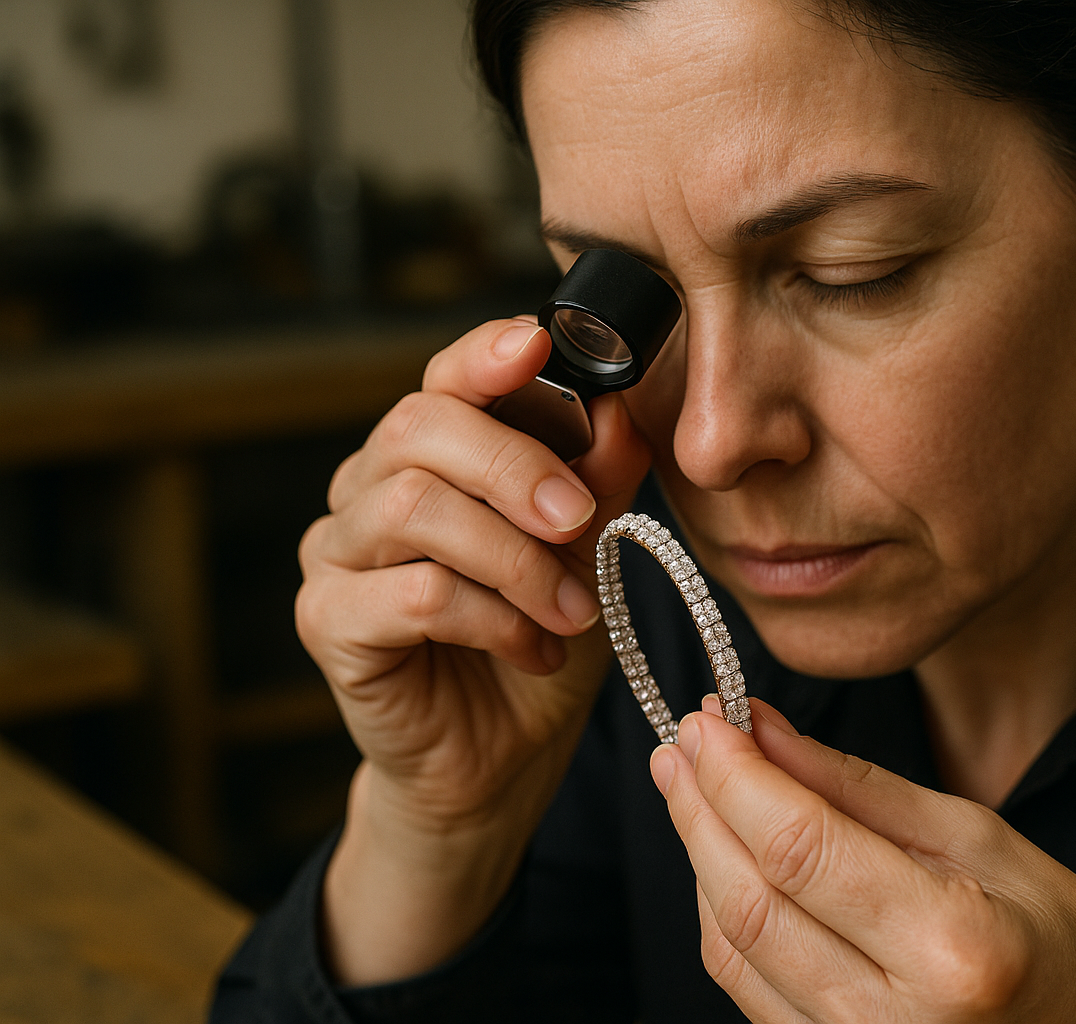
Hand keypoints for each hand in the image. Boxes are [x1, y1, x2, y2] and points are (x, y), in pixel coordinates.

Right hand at [297, 317, 650, 982]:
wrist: (499, 761)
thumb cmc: (537, 643)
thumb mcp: (588, 556)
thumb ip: (598, 482)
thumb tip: (619, 411)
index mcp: (432, 458)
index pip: (445, 380)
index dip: (487, 355)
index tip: (539, 344)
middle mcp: (369, 489)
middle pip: (419, 426)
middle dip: (517, 465)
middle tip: (579, 520)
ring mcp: (337, 553)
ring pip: (415, 507)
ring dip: (515, 559)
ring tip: (572, 612)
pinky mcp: (328, 620)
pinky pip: (413, 593)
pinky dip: (491, 618)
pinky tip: (533, 648)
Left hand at [651, 697, 1075, 1022]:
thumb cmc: (1062, 940)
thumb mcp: (978, 838)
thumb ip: (859, 788)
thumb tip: (766, 732)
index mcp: (949, 947)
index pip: (800, 846)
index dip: (737, 775)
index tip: (708, 718)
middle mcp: (891, 1020)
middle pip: (749, 897)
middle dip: (701, 806)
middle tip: (684, 738)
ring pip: (731, 946)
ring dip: (700, 855)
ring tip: (692, 783)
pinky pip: (746, 986)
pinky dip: (723, 911)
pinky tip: (723, 855)